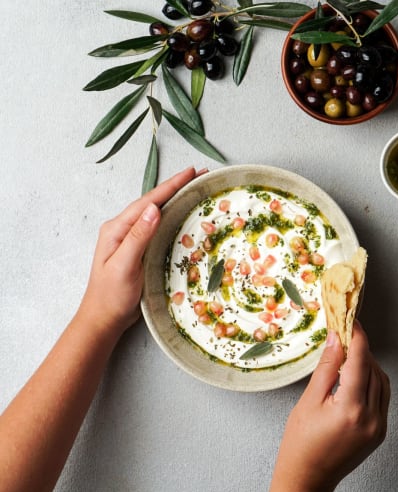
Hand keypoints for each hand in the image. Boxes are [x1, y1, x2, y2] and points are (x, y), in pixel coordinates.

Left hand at [77, 166, 203, 336]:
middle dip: (176, 187)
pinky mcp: (138, 250)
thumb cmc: (111, 296)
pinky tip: (182, 215)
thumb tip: (153, 209)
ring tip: (194, 189)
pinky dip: (171, 216)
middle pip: (153, 202)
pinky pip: (157, 226)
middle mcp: (123, 229)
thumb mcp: (124, 265)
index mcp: (117, 229)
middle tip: (200, 175)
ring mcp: (130, 239)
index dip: (171, 186)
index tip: (191, 172)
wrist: (103, 319)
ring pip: (155, 212)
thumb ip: (138, 237)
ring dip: (175, 199)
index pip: (148, 201)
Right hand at [269, 321, 389, 491]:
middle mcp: (371, 418)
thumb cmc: (300, 444)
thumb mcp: (309, 401)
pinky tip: (356, 377)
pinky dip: (372, 381)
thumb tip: (337, 339)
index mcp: (351, 409)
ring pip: (382, 381)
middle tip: (344, 336)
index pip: (361, 361)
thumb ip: (326, 368)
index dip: (357, 337)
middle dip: (361, 349)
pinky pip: (383, 397)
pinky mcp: (380, 432)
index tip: (351, 321)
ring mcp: (379, 426)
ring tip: (348, 356)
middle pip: (373, 369)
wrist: (308, 479)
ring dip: (368, 364)